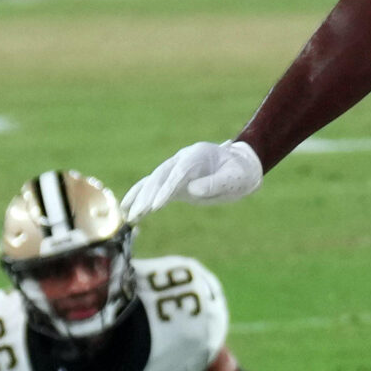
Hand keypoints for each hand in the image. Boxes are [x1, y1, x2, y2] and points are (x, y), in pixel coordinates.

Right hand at [124, 140, 262, 220]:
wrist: (242, 167)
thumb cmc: (240, 173)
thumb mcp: (234, 178)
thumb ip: (215, 183)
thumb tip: (193, 190)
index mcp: (197, 155)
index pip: (178, 173)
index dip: (166, 189)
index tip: (157, 205)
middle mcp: (182, 159)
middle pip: (160, 176)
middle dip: (148, 195)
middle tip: (138, 214)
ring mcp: (176, 169)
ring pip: (153, 181)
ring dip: (140, 198)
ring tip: (129, 215)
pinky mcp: (175, 181)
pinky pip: (153, 187)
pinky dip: (140, 197)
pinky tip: (128, 210)